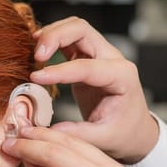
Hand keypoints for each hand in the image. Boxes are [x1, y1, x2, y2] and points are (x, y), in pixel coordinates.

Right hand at [31, 17, 157, 162]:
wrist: (133, 128)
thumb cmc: (122, 132)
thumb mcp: (104, 138)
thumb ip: (78, 133)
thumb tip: (51, 129)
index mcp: (121, 77)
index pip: (87, 66)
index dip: (59, 71)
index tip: (36, 78)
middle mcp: (112, 59)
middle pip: (81, 30)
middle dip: (55, 36)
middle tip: (35, 55)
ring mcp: (99, 54)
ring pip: (74, 28)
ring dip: (52, 33)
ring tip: (33, 51)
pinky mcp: (86, 57)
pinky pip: (68, 38)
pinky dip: (51, 38)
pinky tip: (37, 50)